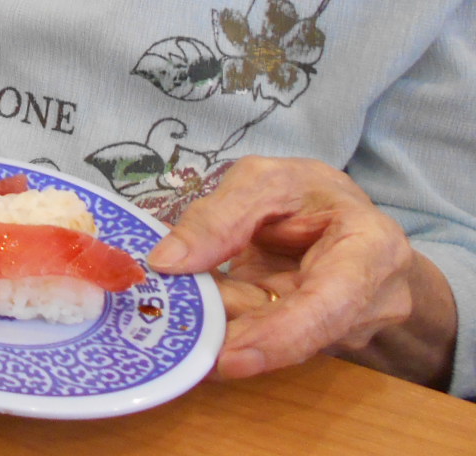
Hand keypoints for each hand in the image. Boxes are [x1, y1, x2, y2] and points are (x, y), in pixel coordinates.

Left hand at [146, 156, 443, 381]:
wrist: (340, 214)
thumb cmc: (308, 192)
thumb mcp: (262, 182)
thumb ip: (218, 218)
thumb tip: (167, 262)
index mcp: (372, 248)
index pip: (329, 303)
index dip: (279, 336)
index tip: (228, 357)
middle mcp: (372, 301)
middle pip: (295, 332)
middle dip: (232, 330)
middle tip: (175, 330)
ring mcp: (349, 328)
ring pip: (274, 339)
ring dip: (226, 322)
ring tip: (179, 304)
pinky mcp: (319, 341)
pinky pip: (267, 338)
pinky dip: (229, 321)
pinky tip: (197, 307)